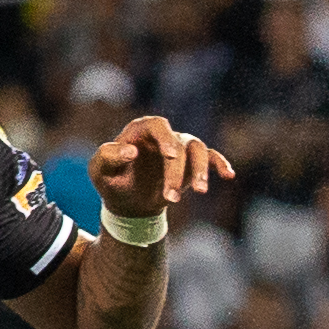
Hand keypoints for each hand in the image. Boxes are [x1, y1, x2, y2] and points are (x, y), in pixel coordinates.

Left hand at [90, 115, 234, 216]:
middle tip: (170, 199)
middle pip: (179, 144)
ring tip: (200, 192)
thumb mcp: (100, 171)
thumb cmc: (112, 182)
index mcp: (140, 130)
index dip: (166, 138)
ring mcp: (180, 148)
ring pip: (198, 150)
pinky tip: (229, 175)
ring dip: (201, 170)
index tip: (171, 156)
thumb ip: (108, 157)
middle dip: (177, 172)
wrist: (128, 202)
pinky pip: (210, 158)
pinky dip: (220, 165)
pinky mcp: (191, 164)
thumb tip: (131, 151)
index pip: (158, 126)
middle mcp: (164, 136)